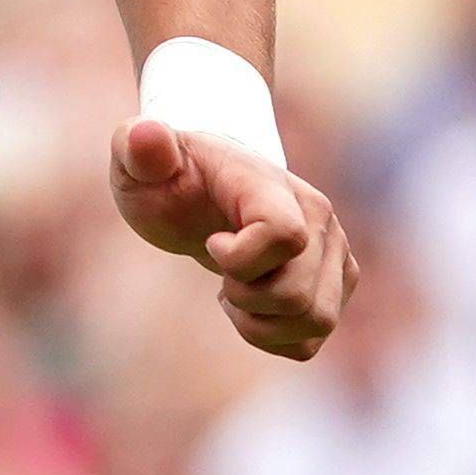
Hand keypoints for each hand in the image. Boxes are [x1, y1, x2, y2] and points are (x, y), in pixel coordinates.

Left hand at [109, 115, 353, 359]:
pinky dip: (274, 338)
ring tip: (235, 293)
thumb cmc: (169, 177)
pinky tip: (252, 309)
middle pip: (297, 295)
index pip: (285, 236)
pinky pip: (311, 339)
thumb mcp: (138, 161)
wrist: (203, 187)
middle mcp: (318, 216)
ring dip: (262, 324)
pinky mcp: (337, 282)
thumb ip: (138, 148)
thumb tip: (146, 134)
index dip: (239, 259)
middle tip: (220, 273)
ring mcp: (334, 251)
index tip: (211, 242)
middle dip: (245, 299)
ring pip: (316, 321)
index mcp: (272, 186)